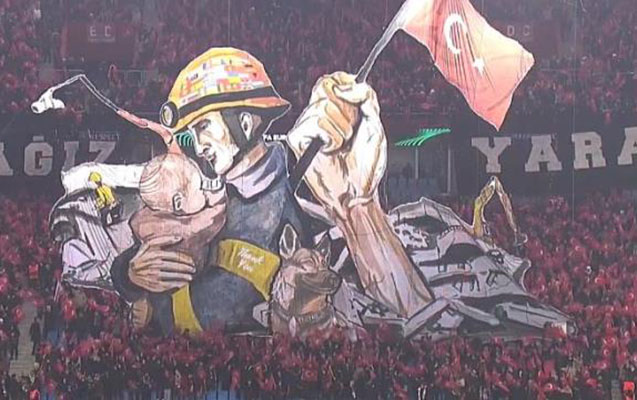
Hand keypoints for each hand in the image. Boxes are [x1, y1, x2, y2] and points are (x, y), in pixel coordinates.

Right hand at [129, 235, 194, 292]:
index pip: (174, 256)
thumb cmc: (142, 256)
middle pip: (175, 266)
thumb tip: (179, 237)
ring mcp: (153, 275)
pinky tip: (183, 283)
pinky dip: (177, 285)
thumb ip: (164, 239)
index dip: (185, 259)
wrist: (130, 271)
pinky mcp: (153, 284)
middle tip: (193, 269)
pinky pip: (167, 285)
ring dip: (183, 277)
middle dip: (186, 268)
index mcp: (155, 254)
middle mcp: (154, 265)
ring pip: (172, 276)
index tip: (192, 261)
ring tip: (190, 277)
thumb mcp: (149, 244)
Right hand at [287, 72, 385, 219]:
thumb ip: (366, 96)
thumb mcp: (375, 123)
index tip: (356, 101)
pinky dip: (329, 138)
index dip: (345, 83)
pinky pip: (314, 123)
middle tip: (350, 131)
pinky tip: (330, 150)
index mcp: (336, 108)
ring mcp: (306, 126)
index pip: (332, 78)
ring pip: (322, 108)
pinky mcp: (297, 139)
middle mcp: (318, 115)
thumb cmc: (365, 166)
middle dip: (346, 111)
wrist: (357, 191)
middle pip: (325, 86)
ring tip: (341, 145)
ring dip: (341, 130)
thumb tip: (346, 85)